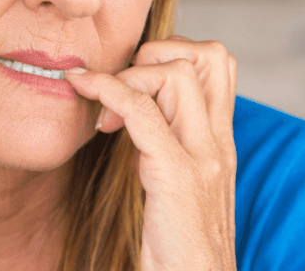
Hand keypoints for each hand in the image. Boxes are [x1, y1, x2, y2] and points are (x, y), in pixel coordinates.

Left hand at [65, 36, 237, 270]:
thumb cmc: (180, 251)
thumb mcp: (179, 189)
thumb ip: (166, 149)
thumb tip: (130, 115)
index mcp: (221, 145)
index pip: (217, 63)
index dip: (172, 53)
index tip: (133, 84)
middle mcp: (218, 145)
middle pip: (206, 54)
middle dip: (153, 53)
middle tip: (120, 89)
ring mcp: (202, 159)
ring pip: (175, 74)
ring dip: (129, 76)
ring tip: (104, 114)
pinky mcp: (176, 178)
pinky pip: (141, 113)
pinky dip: (106, 90)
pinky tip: (82, 90)